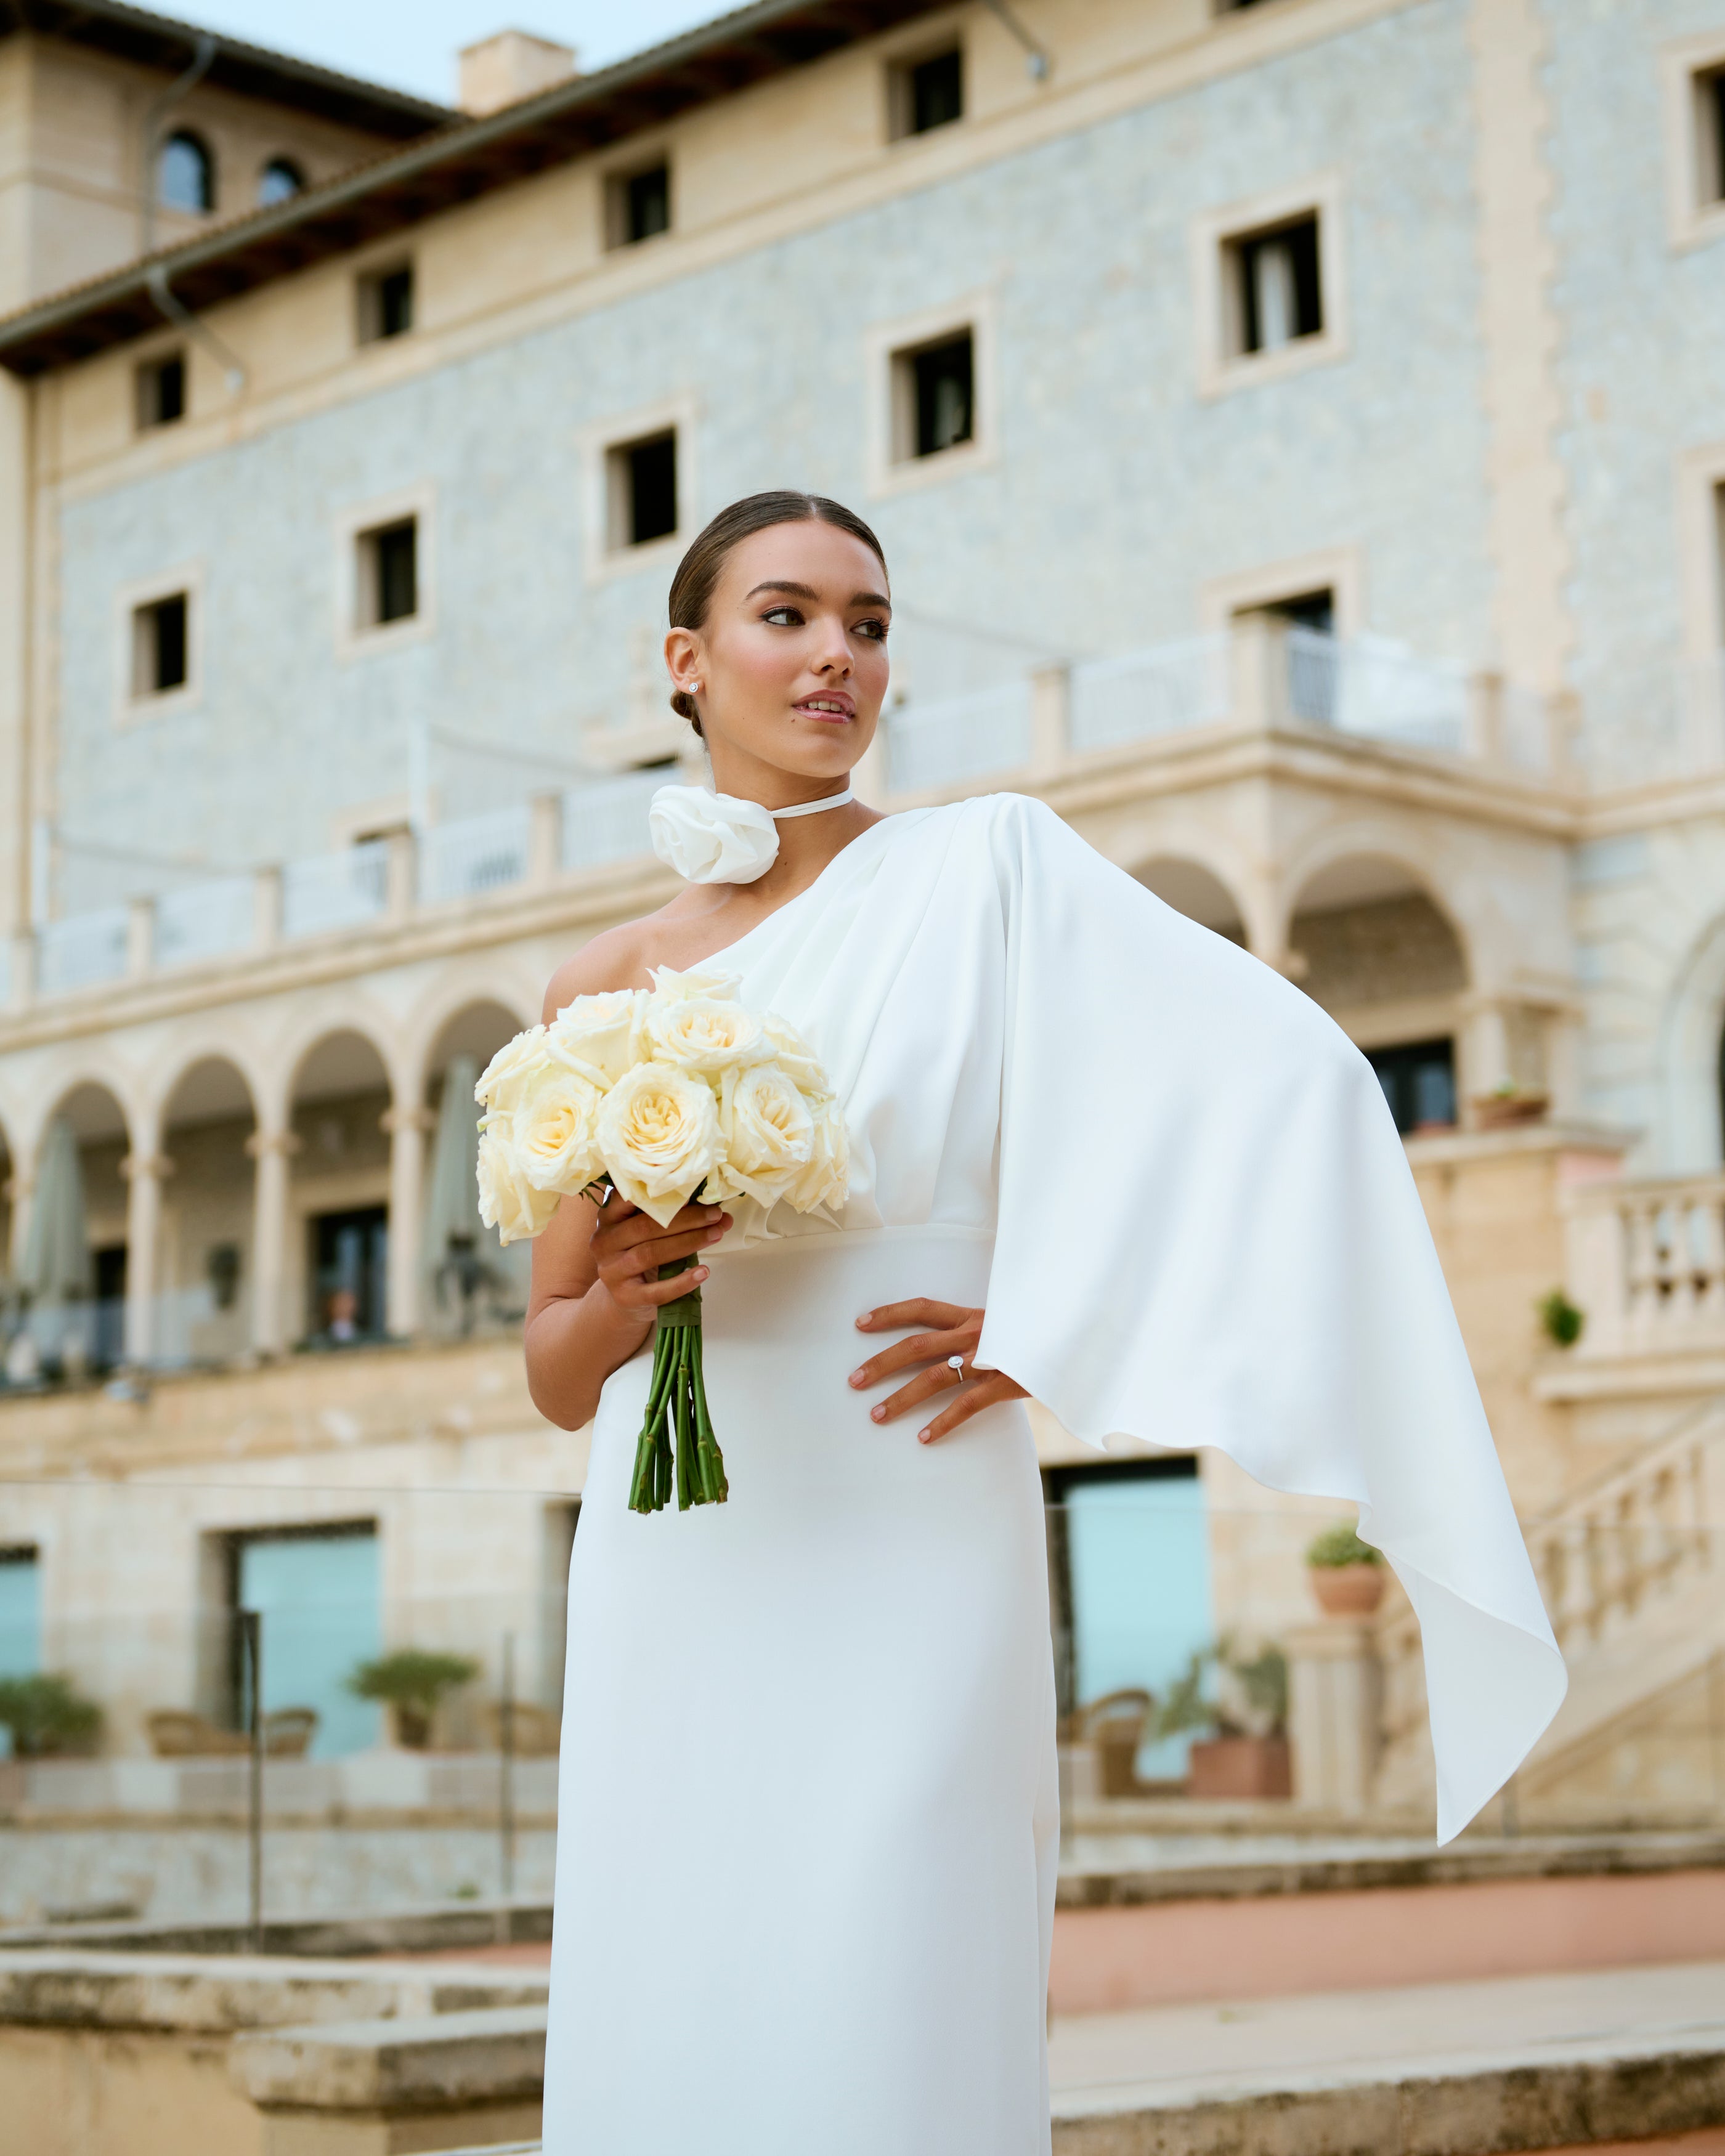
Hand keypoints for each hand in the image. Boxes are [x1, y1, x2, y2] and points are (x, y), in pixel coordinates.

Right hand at [590, 1190, 731, 1317]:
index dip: (659, 1193)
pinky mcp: (625, 1296)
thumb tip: (720, 1213)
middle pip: (645, 1226)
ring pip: (650, 1253)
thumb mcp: (646, 1232)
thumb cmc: (640, 1254)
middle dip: (685, 1218)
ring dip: (688, 1242)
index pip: (627, 1197)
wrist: (625, 1297)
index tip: (691, 1186)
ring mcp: (611, 1271)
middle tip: (715, 1214)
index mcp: (608, 1217)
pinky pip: (656, 1290)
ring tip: (716, 1235)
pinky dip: (682, 1282)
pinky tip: (703, 1272)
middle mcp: (604, 1241)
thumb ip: (674, 1217)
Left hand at [848, 1298, 1028, 1444]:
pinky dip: (944, 1422)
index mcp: (973, 1315)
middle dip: (881, 1363)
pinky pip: (967, 1404)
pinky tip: (924, 1438)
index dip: (890, 1314)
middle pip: (916, 1345)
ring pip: (933, 1377)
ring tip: (876, 1416)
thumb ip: (980, 1332)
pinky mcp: (1005, 1382)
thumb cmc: (1039, 1333)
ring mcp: (989, 1357)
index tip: (860, 1324)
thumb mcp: (1007, 1324)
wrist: (1080, 1337)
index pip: (922, 1308)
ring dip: (901, 1398)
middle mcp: (975, 1332)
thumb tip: (954, 1346)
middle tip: (853, 1381)